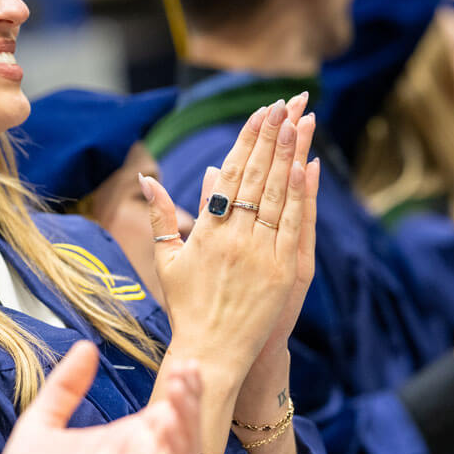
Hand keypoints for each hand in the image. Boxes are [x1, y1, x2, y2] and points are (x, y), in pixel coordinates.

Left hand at [0, 342, 201, 453]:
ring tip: (185, 382)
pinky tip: (172, 416)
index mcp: (120, 442)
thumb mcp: (40, 424)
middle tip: (189, 366)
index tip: (180, 362)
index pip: (162, 412)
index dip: (177, 389)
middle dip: (190, 396)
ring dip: (190, 414)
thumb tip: (85, 347)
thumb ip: (64, 387)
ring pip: (186, 445)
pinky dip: (181, 442)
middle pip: (181, 425)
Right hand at [142, 96, 311, 378]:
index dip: (247, 140)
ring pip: (278, 193)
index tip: (259, 112)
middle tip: (286, 103)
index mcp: (205, 231)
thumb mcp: (166, 260)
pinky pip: (294, 224)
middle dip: (272, 135)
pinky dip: (301, 194)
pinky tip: (306, 166)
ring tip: (299, 121)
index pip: (230, 174)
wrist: (213, 351)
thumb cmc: (186, 306)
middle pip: (257, 175)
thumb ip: (160, 216)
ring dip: (289, 154)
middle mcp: (234, 237)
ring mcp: (262, 253)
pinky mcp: (285, 270)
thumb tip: (147, 178)